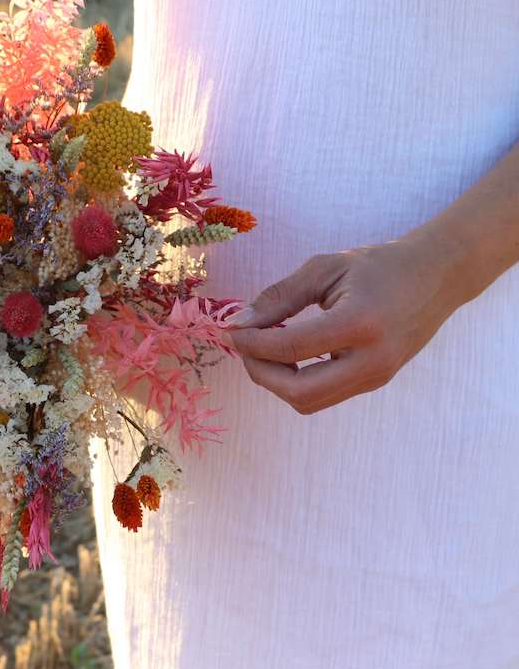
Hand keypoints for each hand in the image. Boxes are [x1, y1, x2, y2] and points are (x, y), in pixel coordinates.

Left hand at [226, 233, 465, 413]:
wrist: (437, 277)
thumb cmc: (377, 266)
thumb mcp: (324, 268)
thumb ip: (279, 296)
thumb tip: (240, 323)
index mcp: (360, 324)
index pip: (291, 348)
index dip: (252, 343)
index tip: (231, 329)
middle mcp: (372, 360)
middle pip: (298, 392)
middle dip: (261, 372)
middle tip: (245, 345)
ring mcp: (377, 377)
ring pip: (309, 401)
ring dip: (276, 381)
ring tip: (265, 348)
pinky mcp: (375, 382)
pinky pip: (324, 394)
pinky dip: (296, 380)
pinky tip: (288, 353)